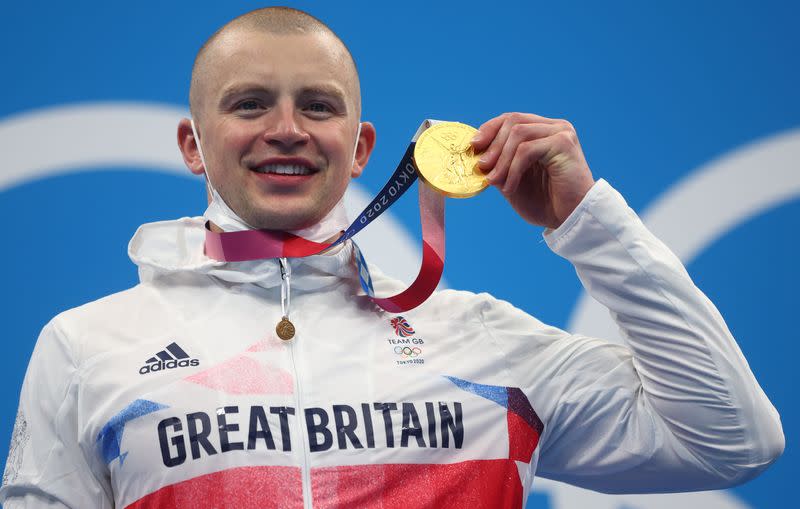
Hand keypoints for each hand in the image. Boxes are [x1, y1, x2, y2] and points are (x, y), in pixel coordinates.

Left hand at [471, 112, 595, 229]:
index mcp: (543, 131)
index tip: (473, 147)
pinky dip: (513, 169)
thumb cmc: (545, 202)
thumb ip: (498, 164)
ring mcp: (561, 133)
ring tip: (494, 181)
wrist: (570, 220)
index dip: (489, 129)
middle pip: (512, 121)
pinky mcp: (564, 144)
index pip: (511, 119)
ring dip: (501, 160)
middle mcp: (554, 127)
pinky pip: (527, 150)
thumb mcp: (512, 180)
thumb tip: (475, 152)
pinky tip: (509, 188)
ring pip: (518, 134)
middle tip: (481, 167)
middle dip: (492, 145)